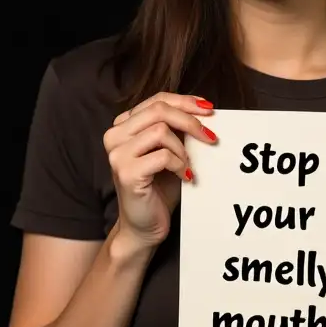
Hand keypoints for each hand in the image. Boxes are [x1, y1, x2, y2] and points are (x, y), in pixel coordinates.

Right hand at [102, 92, 216, 246]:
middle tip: (211, 137)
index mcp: (123, 125)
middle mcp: (114, 135)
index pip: (156, 100)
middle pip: (158, 110)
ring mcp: (117, 154)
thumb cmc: (159, 188)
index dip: (185, 101)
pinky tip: (186, 177)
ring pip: (161, 131)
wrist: (144, 227)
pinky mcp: (126, 172)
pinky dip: (181, 165)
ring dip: (183, 148)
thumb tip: (204, 110)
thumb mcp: (169, 151)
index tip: (209, 109)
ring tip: (189, 165)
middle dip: (190, 121)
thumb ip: (176, 129)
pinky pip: (163, 156)